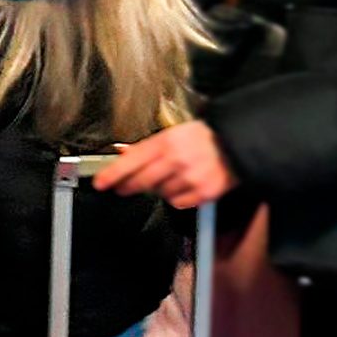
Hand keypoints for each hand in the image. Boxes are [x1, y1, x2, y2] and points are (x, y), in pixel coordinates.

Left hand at [93, 121, 238, 208]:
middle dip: (128, 185)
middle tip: (122, 187)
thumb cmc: (201, 137)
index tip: (100, 183)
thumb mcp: (171, 134)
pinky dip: (176, 197)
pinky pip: (177, 203)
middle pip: (141, 181)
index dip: (113, 174)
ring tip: (170, 176)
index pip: (132, 160)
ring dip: (158, 188)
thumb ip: (147, 147)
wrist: (235, 143)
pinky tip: (183, 185)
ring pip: (159, 193)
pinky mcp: (203, 193)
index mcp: (166, 142)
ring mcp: (190, 178)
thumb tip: (122, 153)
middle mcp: (176, 160)